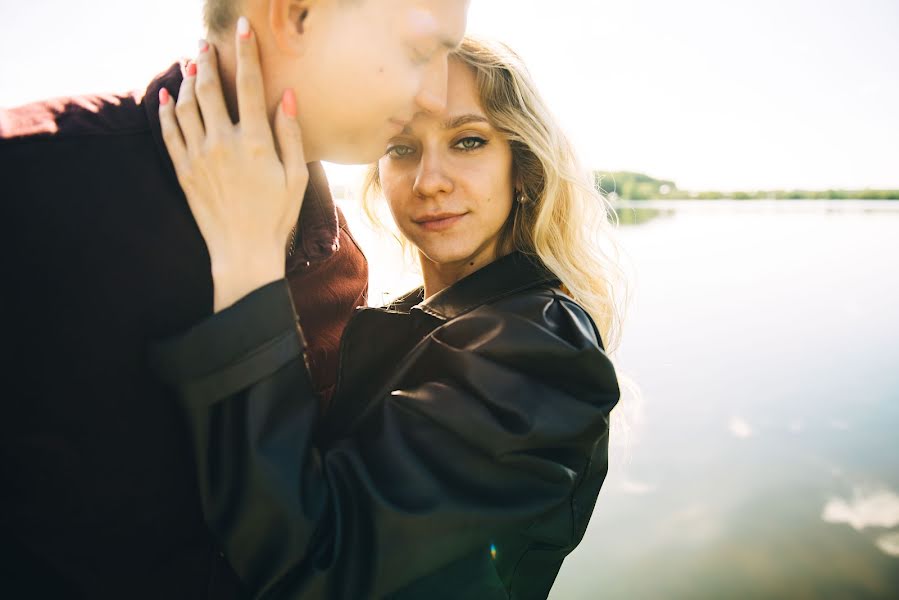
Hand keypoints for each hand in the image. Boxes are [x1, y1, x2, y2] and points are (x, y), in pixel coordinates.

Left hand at [159, 17, 307, 311]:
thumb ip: (290, 134)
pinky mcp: (184, 171)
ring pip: (186, 106)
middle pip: (210, 89)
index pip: (249, 85)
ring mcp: (199, 156)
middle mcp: (223, 143)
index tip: (243, 29)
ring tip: (190, 63)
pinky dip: (166, 110)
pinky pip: (169, 132)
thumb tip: (286, 96)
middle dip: (208, 60)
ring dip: (187, 80)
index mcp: (255, 143)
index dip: (246, 52)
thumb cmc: (277, 216)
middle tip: (205, 42)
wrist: (243, 252)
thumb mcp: (297, 177)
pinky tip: (166, 96)